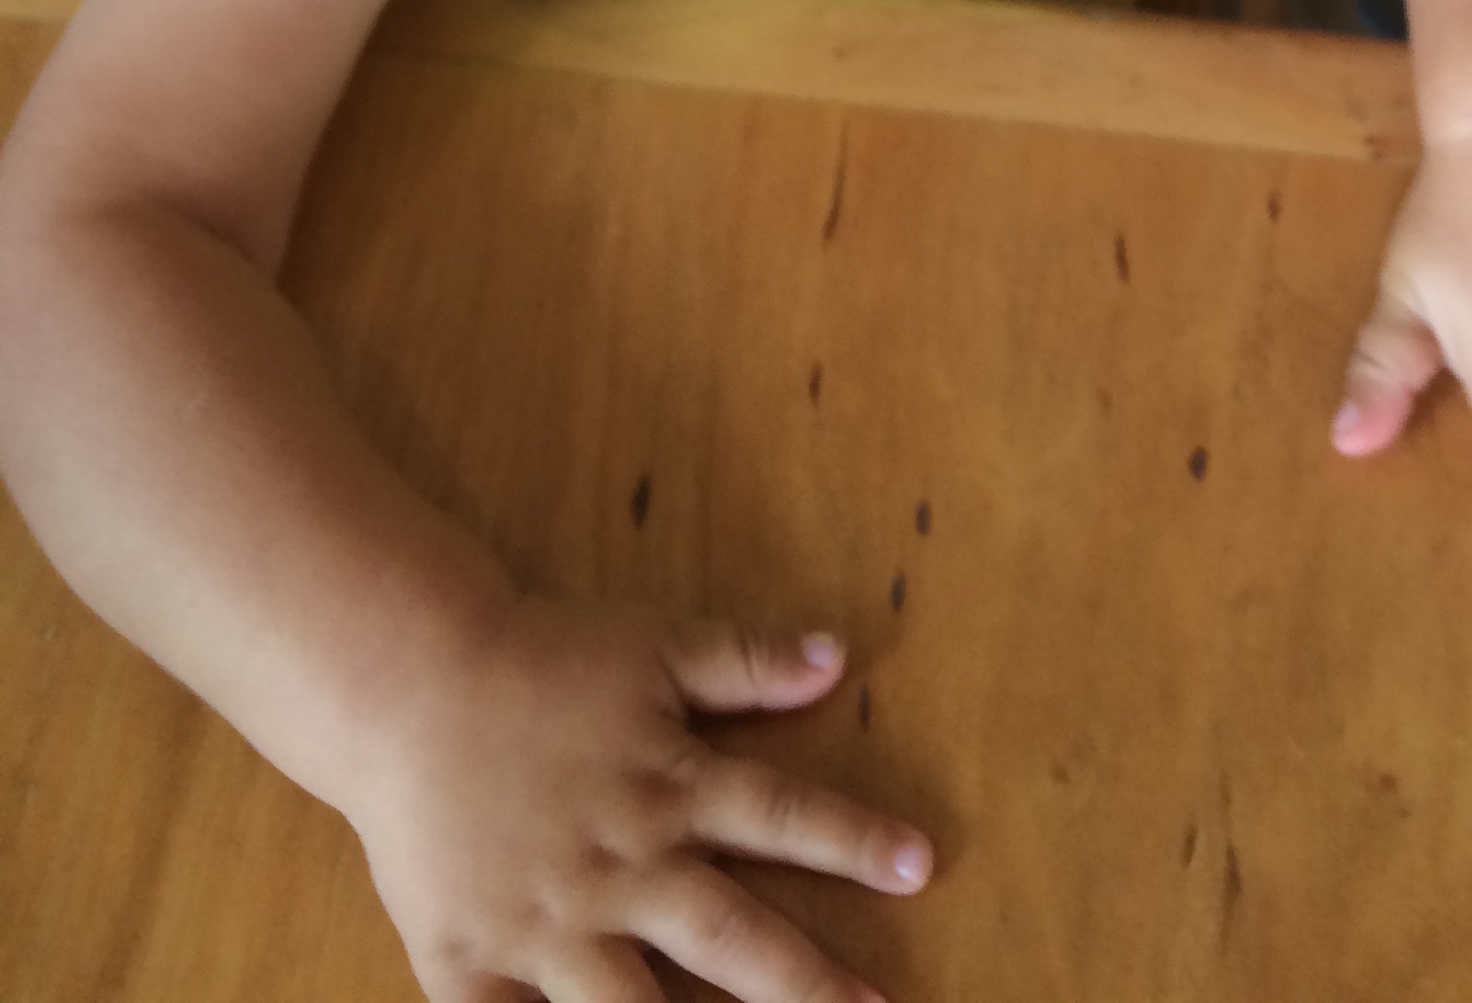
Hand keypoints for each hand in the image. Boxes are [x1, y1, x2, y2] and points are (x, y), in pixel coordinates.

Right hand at [350, 594, 931, 1002]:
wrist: (407, 683)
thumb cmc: (541, 661)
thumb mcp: (654, 646)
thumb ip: (745, 661)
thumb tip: (839, 657)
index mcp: (671, 788)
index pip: (782, 818)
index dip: (854, 842)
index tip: (921, 866)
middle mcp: (621, 867)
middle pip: (730, 937)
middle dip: (807, 985)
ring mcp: (548, 926)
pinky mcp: (473, 964)